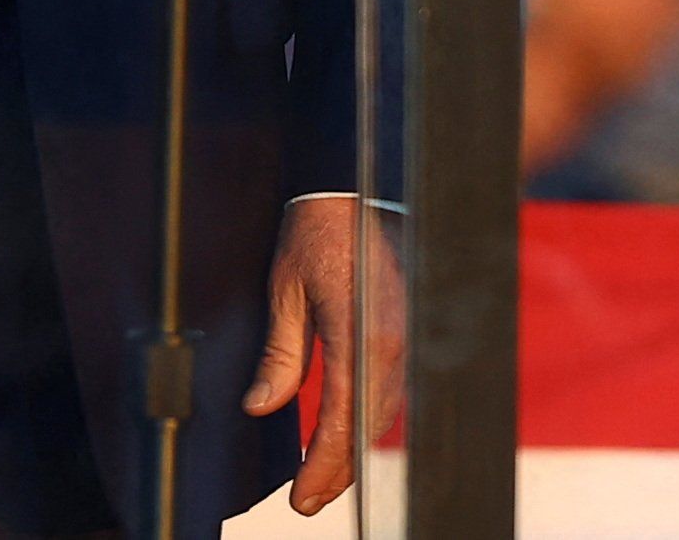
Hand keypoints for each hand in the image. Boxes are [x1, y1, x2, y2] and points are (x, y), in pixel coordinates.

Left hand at [243, 195, 408, 515]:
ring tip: (327, 472)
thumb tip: (262, 406)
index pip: (342, 423)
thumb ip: (280, 354)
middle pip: (369, 426)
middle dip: (339, 468)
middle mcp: (396, 342)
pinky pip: (397, 382)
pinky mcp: (416, 323)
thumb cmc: (323, 226)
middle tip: (309, 498)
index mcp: (361, 335)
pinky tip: (354, 426)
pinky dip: (374, 412)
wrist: (369, 179)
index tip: (301, 499)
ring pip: (387, 409)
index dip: (321, 467)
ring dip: (358, 444)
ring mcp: (412, 333)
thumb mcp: (287, 287)